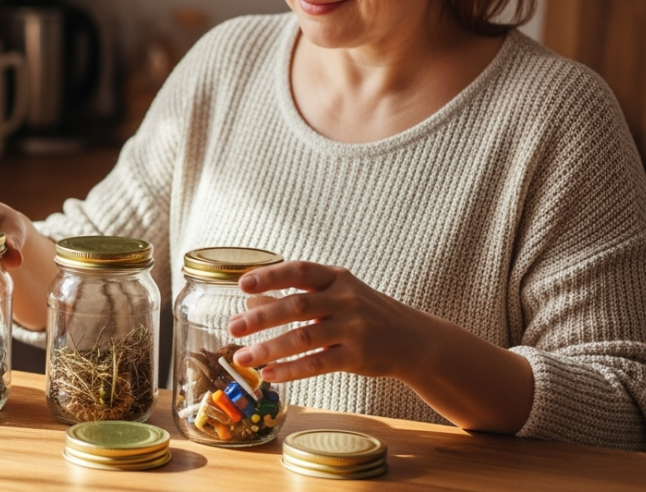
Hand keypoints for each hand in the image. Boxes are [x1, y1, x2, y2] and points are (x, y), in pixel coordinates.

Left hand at [227, 261, 428, 383]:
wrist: (413, 340)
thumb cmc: (364, 314)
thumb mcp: (334, 296)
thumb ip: (296, 296)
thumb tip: (251, 302)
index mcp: (336, 278)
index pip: (299, 271)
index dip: (270, 276)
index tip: (242, 284)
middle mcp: (345, 299)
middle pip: (298, 305)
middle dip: (261, 317)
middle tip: (232, 327)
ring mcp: (354, 327)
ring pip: (304, 337)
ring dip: (269, 348)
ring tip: (243, 357)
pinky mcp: (358, 355)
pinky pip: (318, 363)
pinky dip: (291, 369)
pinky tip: (269, 373)